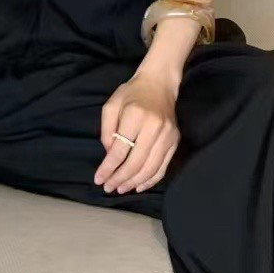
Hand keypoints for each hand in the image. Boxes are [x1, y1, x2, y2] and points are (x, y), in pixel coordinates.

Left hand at [95, 69, 180, 193]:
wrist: (159, 84)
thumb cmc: (132, 94)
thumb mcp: (111, 105)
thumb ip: (107, 130)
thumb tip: (110, 156)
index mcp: (135, 115)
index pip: (120, 149)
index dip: (108, 168)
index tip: (98, 179)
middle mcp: (154, 126)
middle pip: (135, 162)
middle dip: (119, 179)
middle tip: (108, 188)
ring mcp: (168, 135)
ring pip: (150, 168)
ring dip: (134, 183)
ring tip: (121, 188)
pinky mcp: (175, 140)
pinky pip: (163, 167)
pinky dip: (150, 180)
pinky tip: (139, 186)